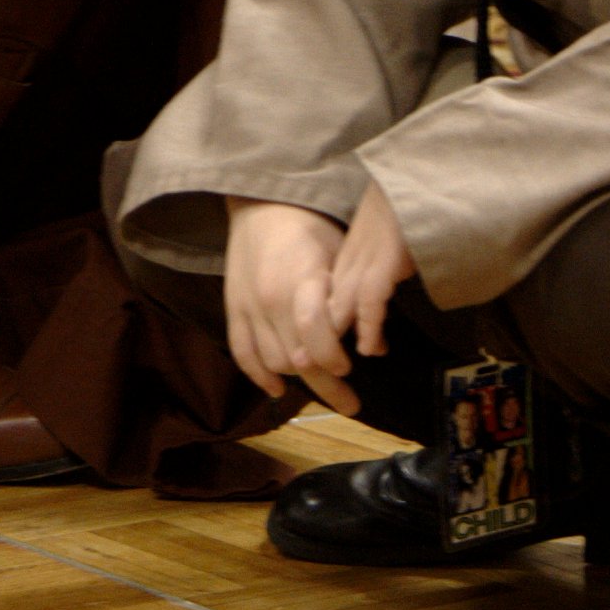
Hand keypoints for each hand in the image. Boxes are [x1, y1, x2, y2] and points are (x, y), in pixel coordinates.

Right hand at [222, 199, 344, 400]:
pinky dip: (258, 375)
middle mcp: (269, 298)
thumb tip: (377, 345)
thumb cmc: (310, 227)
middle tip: (352, 405)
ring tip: (321, 383)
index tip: (349, 367)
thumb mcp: (339, 256)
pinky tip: (278, 389)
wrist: (262, 205)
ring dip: (298, 377)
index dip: (332, 356)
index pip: (313, 332)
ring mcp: (247, 306)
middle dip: (326, 384)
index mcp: (299, 279)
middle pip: (296, 356)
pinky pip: (242, 352)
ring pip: (272, 360)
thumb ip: (350, 302)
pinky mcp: (233, 309)